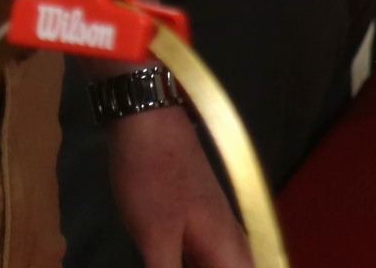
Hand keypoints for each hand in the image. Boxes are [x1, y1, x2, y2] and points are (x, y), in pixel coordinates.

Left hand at [106, 105, 253, 267]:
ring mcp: (212, 230)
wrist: (146, 122)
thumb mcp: (154, 239)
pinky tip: (172, 267)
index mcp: (228, 247)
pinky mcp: (193, 224)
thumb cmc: (153, 178)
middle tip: (175, 267)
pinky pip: (205, 261)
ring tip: (170, 266)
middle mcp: (229, 240)